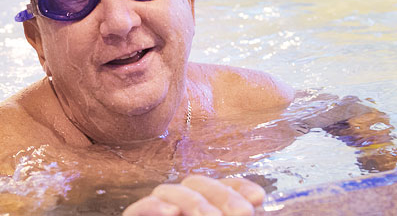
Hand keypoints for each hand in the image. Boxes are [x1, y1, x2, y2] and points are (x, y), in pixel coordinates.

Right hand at [123, 175, 263, 215]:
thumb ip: (234, 213)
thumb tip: (257, 194)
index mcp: (201, 209)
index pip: (216, 188)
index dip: (235, 189)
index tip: (258, 199)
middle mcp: (178, 209)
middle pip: (195, 184)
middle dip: (219, 195)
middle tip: (243, 214)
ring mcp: (157, 213)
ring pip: (169, 192)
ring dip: (193, 202)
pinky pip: (138, 209)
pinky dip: (154, 208)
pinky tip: (173, 213)